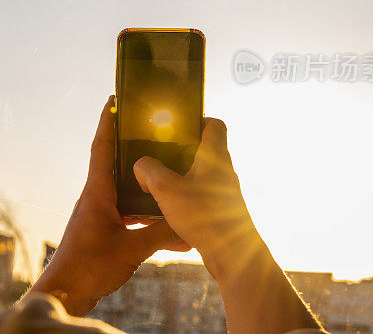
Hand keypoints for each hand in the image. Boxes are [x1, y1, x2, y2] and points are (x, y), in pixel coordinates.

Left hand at [27, 96, 186, 315]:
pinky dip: (146, 216)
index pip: (102, 146)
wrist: (67, 294)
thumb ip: (162, 233)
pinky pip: (127, 214)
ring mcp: (98, 215)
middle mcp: (96, 198)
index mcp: (97, 192)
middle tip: (155, 132)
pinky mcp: (103, 231)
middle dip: (133, 147)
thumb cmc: (89, 267)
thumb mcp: (132, 248)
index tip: (115, 99)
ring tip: (170, 176)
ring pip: (125, 191)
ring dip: (144, 185)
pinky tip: (168, 228)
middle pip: (115, 163)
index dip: (108, 121)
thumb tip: (189, 223)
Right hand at [132, 118, 259, 282]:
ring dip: (178, 177)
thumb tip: (141, 166)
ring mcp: (222, 191)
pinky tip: (165, 209)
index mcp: (214, 155)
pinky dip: (182, 197)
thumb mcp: (165, 188)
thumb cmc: (204, 216)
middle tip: (156, 155)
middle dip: (177, 152)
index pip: (214, 124)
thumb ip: (148, 170)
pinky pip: (198, 195)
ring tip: (155, 184)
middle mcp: (222, 170)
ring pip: (198, 175)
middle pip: (202, 150)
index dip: (197, 119)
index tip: (177, 125)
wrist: (231, 253)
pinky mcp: (219, 210)